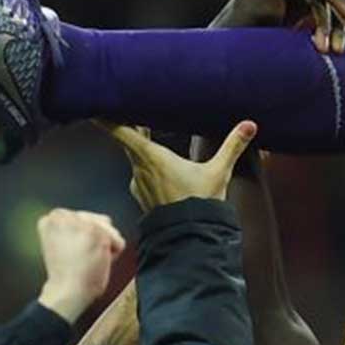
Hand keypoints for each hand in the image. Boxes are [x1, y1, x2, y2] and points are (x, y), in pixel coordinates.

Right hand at [35, 208, 124, 321]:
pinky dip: (114, 253)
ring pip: (108, 227)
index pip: (80, 216)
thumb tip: (99, 220)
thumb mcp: (61, 243)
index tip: (75, 250)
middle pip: (97, 219)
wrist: (66, 290)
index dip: (85, 235)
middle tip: (82, 257)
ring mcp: (81, 222)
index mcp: (50, 219)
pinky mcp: (95, 232)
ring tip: (88, 259)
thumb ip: (73, 227)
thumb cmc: (65, 273)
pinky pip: (118, 240)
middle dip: (98, 237)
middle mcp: (63, 215)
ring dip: (105, 243)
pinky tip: (96, 262)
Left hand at [104, 121, 257, 211]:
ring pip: (135, 158)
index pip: (122, 133)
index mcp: (153, 158)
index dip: (107, 119)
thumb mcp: (218, 171)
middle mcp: (140, 169)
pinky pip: (140, 173)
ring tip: (150, 136)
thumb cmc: (200, 202)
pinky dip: (146, 166)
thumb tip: (250, 124)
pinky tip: (159, 167)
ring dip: (140, 148)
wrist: (189, 237)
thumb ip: (233, 146)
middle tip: (131, 111)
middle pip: (129, 141)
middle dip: (130, 127)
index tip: (95, 107)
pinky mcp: (142, 194)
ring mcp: (138, 183)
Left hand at [211, 0, 344, 54]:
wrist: (227, 50)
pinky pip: (320, 26)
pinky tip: (335, 50)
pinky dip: (329, 36)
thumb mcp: (261, 0)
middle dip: (335, 24)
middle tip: (340, 47)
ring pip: (325, 15)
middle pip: (326, 2)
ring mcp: (296, 2)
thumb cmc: (242, 23)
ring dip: (333, 33)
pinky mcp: (297, 19)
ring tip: (334, 52)